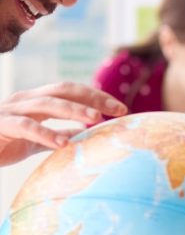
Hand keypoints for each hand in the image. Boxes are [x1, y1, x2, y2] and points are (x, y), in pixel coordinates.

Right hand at [0, 82, 126, 165]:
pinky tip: (63, 143)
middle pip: (63, 90)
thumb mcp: (33, 140)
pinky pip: (25, 127)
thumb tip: (81, 134)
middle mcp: (24, 100)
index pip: (71, 91)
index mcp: (35, 101)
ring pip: (46, 104)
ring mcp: (10, 111)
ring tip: (95, 119)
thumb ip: (56, 134)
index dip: (97, 97)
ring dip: (73, 110)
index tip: (123, 108)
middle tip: (119, 109)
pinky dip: (45, 134)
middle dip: (93, 98)